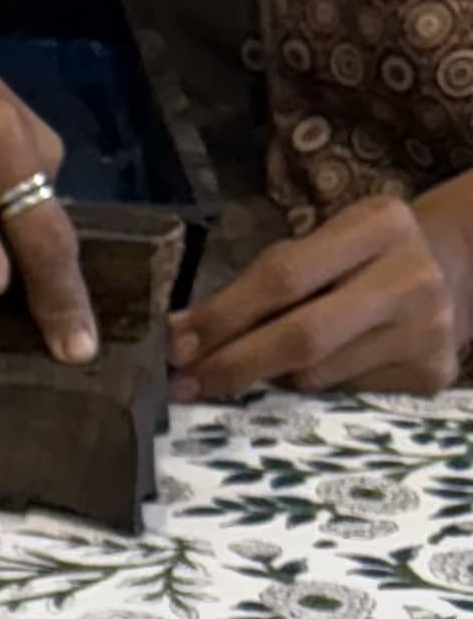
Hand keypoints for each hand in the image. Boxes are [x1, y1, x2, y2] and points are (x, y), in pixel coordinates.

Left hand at [171, 193, 468, 400]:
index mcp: (379, 224)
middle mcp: (412, 276)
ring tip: (248, 370)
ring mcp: (429, 329)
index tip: (174, 344)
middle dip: (232, 364)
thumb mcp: (323, 244)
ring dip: (268, 378)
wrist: (454, 272)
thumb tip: (180, 333)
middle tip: (184, 384)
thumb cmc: (361, 257)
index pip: (284, 276)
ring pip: (318, 374)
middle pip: (303, 335)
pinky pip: (344, 394)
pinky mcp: (433, 373)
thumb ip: (261, 280)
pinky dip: (308, 389)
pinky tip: (304, 374)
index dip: (222, 315)